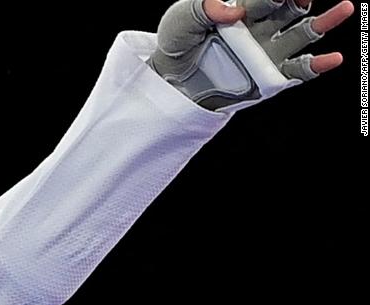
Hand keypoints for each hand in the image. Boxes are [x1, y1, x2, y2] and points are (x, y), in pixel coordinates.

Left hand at [147, 0, 353, 111]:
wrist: (170, 84)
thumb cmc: (176, 47)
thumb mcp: (180, 22)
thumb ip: (202, 8)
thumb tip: (234, 10)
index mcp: (242, 8)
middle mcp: (261, 27)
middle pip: (288, 8)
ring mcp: (268, 52)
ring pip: (303, 33)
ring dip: (324, 22)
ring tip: (344, 8)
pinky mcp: (270, 77)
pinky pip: (299, 70)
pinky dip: (317, 65)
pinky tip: (333, 59)